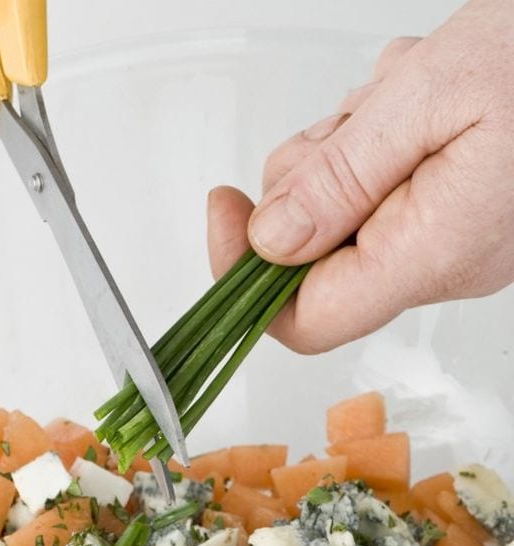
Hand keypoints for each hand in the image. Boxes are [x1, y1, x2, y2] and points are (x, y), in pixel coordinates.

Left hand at [208, 0, 513, 353]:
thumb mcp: (427, 100)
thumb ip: (341, 179)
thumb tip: (271, 242)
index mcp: (430, 252)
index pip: (308, 320)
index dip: (247, 274)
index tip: (226, 208)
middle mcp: (437, 264)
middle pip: (311, 254)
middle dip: (306, 180)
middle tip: (349, 124)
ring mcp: (444, 240)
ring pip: (336, 213)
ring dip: (342, 151)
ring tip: (395, 103)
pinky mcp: (445, 214)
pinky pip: (370, 190)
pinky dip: (370, 144)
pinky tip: (410, 106)